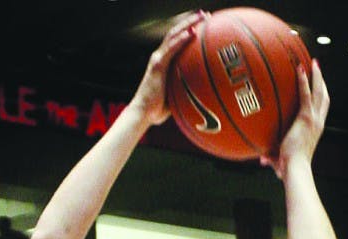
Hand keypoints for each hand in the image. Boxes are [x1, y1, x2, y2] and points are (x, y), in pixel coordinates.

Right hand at [130, 10, 206, 125]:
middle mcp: (159, 57)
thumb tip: (200, 97)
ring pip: (174, 35)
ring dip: (188, 24)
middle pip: (176, 33)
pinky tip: (192, 32)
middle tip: (206, 15)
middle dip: (191, 21)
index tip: (204, 24)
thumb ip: (184, 92)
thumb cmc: (156, 111)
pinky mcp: (157, 65)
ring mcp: (157, 59)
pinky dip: (181, 39)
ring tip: (202, 16)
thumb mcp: (174, 99)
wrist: (142, 114)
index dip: (189, 29)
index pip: (176, 41)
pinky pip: (171, 48)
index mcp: (163, 62)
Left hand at [260, 61, 328, 177]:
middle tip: (317, 68)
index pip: (321, 109)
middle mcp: (318, 122)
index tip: (319, 87)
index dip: (321, 96)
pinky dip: (304, 81)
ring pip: (319, 91)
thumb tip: (261, 159)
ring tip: (313, 62)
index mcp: (315, 130)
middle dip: (322, 81)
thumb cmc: (289, 168)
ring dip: (317, 76)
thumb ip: (271, 156)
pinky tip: (300, 69)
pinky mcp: (306, 118)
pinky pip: (306, 94)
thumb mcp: (280, 159)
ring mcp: (314, 119)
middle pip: (324, 96)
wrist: (294, 169)